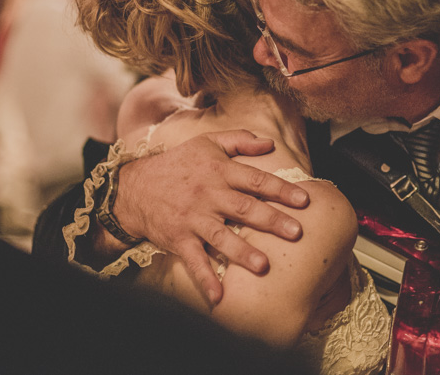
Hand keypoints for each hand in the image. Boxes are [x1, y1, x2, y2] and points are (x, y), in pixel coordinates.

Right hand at [112, 129, 309, 304]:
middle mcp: (208, 194)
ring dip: (242, 252)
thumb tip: (270, 143)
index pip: (255, 179)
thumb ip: (239, 141)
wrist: (135, 187)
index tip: (304, 201)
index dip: (280, 189)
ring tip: (263, 266)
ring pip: (221, 236)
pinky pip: (193, 261)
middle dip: (271, 221)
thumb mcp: (206, 143)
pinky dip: (204, 279)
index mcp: (219, 171)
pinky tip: (218, 297)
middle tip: (296, 233)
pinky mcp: (179, 239)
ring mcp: (193, 219)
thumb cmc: (177, 164)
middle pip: (244, 208)